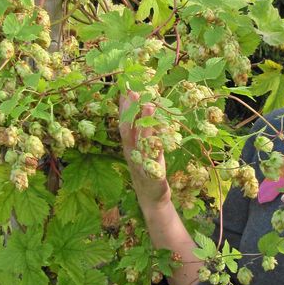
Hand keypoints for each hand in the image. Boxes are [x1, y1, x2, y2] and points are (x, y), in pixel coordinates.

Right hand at [118, 91, 169, 207]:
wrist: (151, 197)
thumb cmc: (149, 169)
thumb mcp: (145, 148)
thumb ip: (143, 131)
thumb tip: (145, 108)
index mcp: (130, 145)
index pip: (124, 122)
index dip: (124, 105)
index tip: (126, 86)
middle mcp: (132, 152)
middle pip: (128, 129)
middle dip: (130, 110)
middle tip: (133, 91)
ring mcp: (141, 163)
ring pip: (140, 141)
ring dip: (143, 123)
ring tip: (148, 106)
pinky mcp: (153, 174)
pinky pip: (153, 160)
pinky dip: (156, 148)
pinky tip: (159, 138)